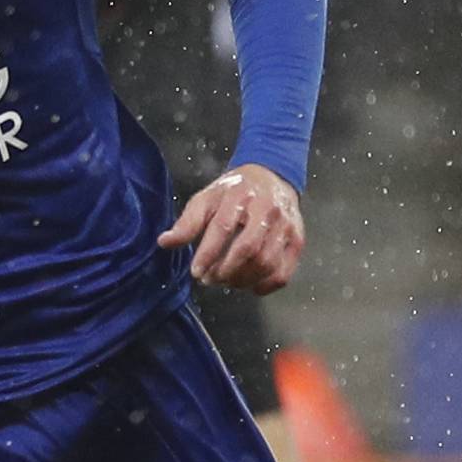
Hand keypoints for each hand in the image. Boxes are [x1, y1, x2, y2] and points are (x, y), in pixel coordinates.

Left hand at [158, 164, 304, 292]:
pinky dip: (265, 286)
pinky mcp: (297, 239)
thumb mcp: (207, 198)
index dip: (208, 253)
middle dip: (225, 270)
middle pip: (248, 248)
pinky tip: (249, 286)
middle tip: (209, 279)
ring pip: (266, 263)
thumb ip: (188, 222)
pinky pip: (283, 272)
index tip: (196, 272)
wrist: (272, 176)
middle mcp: (267, 209)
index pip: (223, 227)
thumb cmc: (235, 191)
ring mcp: (286, 225)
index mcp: (240, 195)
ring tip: (226, 281)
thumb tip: (165, 243)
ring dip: (242, 280)